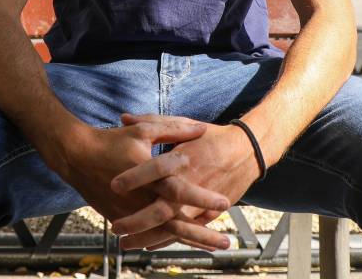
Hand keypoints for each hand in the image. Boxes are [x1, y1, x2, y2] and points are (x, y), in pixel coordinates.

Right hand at [56, 116, 231, 250]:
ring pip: (165, 232)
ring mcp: (132, 213)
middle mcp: (142, 199)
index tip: (225, 203)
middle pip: (176, 222)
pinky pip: (149, 234)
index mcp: (150, 176)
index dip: (202, 197)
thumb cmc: (113, 141)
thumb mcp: (144, 130)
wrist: (77, 158)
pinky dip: (169, 239)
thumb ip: (174, 129)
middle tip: (226, 241)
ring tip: (214, 246)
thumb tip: (201, 129)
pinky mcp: (123, 219)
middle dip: (203, 234)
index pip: (180, 190)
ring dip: (191, 240)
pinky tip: (186, 243)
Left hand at [108, 113, 262, 250]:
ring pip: (173, 225)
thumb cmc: (210, 136)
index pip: (157, 168)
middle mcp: (191, 182)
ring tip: (126, 243)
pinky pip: (186, 231)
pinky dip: (168, 240)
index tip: (114, 185)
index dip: (135, 177)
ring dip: (148, 236)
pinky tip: (149, 245)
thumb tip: (123, 117)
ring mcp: (201, 201)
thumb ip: (152, 122)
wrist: (247, 151)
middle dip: (138, 220)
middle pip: (163, 206)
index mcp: (184, 157)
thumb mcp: (184, 124)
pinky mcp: (209, 212)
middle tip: (116, 227)